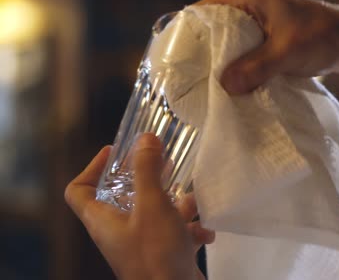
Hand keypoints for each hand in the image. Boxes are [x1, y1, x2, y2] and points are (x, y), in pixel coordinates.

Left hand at [65, 134, 214, 279]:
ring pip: (153, 213)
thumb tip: (144, 139)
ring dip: (174, 203)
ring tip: (192, 198)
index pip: (78, 190)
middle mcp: (117, 232)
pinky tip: (205, 230)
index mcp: (102, 221)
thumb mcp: (152, 205)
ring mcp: (140, 244)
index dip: (91, 167)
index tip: (114, 152)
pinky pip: (174, 233)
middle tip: (162, 161)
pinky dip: (189, 228)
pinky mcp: (163, 254)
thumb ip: (147, 170)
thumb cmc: (156, 254)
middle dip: (145, 177)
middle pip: (122, 197)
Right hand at [198, 0, 338, 94]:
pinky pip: (239, 57)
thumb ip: (256, 67)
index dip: (186, 34)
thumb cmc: (320, 36)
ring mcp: (252, 26)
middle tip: (185, 82)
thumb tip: (225, 85)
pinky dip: (233, 71)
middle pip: (209, 32)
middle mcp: (244, 8)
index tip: (173, 61)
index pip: (201, 12)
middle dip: (200, 56)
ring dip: (217, 66)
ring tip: (201, 90)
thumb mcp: (286, 51)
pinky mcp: (261, 43)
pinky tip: (225, 91)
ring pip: (224, 47)